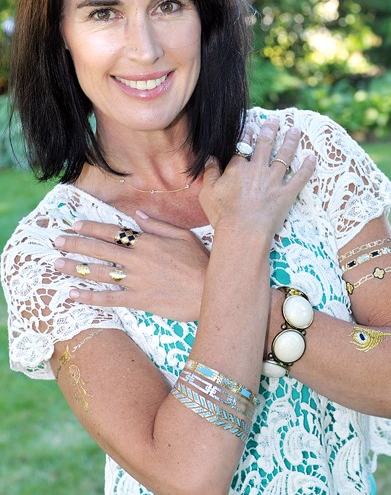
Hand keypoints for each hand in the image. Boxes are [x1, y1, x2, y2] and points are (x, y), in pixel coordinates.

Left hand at [54, 214, 208, 319]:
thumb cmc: (199, 261)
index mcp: (146, 241)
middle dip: (75, 244)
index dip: (91, 228)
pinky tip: (73, 294)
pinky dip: (89, 296)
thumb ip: (157, 224)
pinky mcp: (138, 300)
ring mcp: (135, 281)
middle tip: (56, 241)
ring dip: (75, 267)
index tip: (74, 225)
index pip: (112, 232)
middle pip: (99, 250)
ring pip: (98, 272)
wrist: (208, 291)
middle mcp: (136, 259)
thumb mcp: (182, 235)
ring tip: (56, 264)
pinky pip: (109, 298)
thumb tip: (137, 214)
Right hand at [199, 118, 315, 236]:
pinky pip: (299, 178)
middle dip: (271, 130)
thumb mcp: (208, 192)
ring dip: (290, 142)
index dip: (247, 134)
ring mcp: (274, 181)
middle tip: (276, 120)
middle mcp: (258, 170)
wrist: (243, 231)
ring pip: (284, 156)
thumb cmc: (223, 214)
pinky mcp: (286, 194)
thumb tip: (210, 158)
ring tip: (295, 130)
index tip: (252, 125)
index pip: (242, 146)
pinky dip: (307, 167)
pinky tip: (312, 157)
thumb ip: (210, 173)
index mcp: (238, 168)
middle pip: (265, 145)